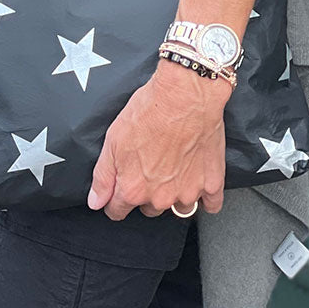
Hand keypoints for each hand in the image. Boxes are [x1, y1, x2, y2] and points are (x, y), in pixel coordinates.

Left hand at [86, 60, 228, 221]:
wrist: (185, 96)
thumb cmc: (150, 112)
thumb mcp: (113, 140)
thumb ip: (103, 176)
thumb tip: (96, 202)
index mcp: (133, 189)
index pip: (117, 211)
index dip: (114, 201)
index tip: (119, 190)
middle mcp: (160, 198)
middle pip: (148, 209)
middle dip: (146, 193)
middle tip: (149, 165)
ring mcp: (188, 193)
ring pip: (178, 208)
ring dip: (174, 194)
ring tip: (174, 166)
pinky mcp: (212, 184)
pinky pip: (211, 205)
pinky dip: (205, 197)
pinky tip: (198, 179)